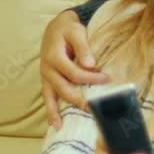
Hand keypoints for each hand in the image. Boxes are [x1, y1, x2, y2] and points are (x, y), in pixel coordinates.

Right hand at [40, 10, 109, 128]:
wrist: (55, 28)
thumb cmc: (68, 30)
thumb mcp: (76, 32)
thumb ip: (83, 47)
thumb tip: (90, 64)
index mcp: (54, 57)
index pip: (75, 73)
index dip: (91, 78)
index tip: (108, 79)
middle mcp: (47, 69)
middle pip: (64, 88)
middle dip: (80, 99)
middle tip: (96, 107)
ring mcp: (45, 76)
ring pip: (52, 96)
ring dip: (59, 111)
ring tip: (63, 126)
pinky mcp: (47, 81)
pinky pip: (47, 98)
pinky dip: (50, 111)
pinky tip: (54, 125)